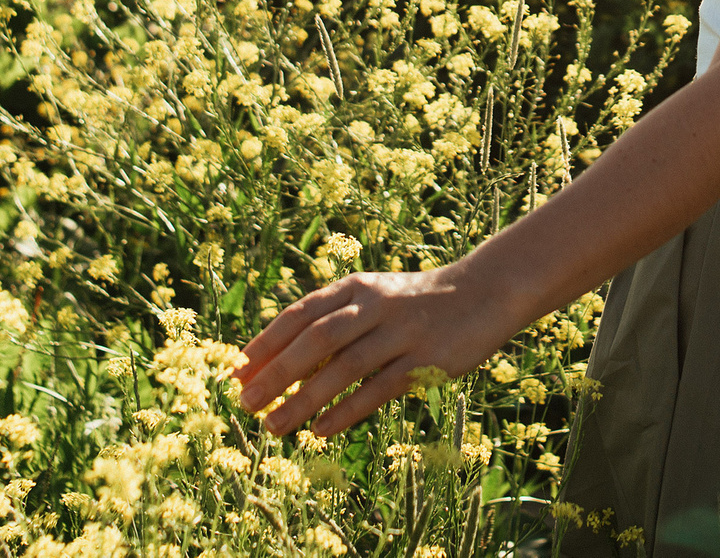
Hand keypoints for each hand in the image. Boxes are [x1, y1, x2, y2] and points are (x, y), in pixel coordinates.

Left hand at [233, 261, 524, 439]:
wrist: (484, 292)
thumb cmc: (416, 304)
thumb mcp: (373, 302)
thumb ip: (332, 328)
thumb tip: (279, 370)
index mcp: (356, 288)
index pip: (300, 314)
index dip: (266, 343)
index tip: (236, 372)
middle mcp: (375, 306)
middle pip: (316, 339)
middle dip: (276, 373)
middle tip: (245, 403)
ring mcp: (401, 332)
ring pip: (345, 367)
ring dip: (305, 399)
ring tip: (274, 427)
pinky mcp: (426, 359)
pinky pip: (379, 388)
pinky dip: (347, 410)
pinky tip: (321, 431)